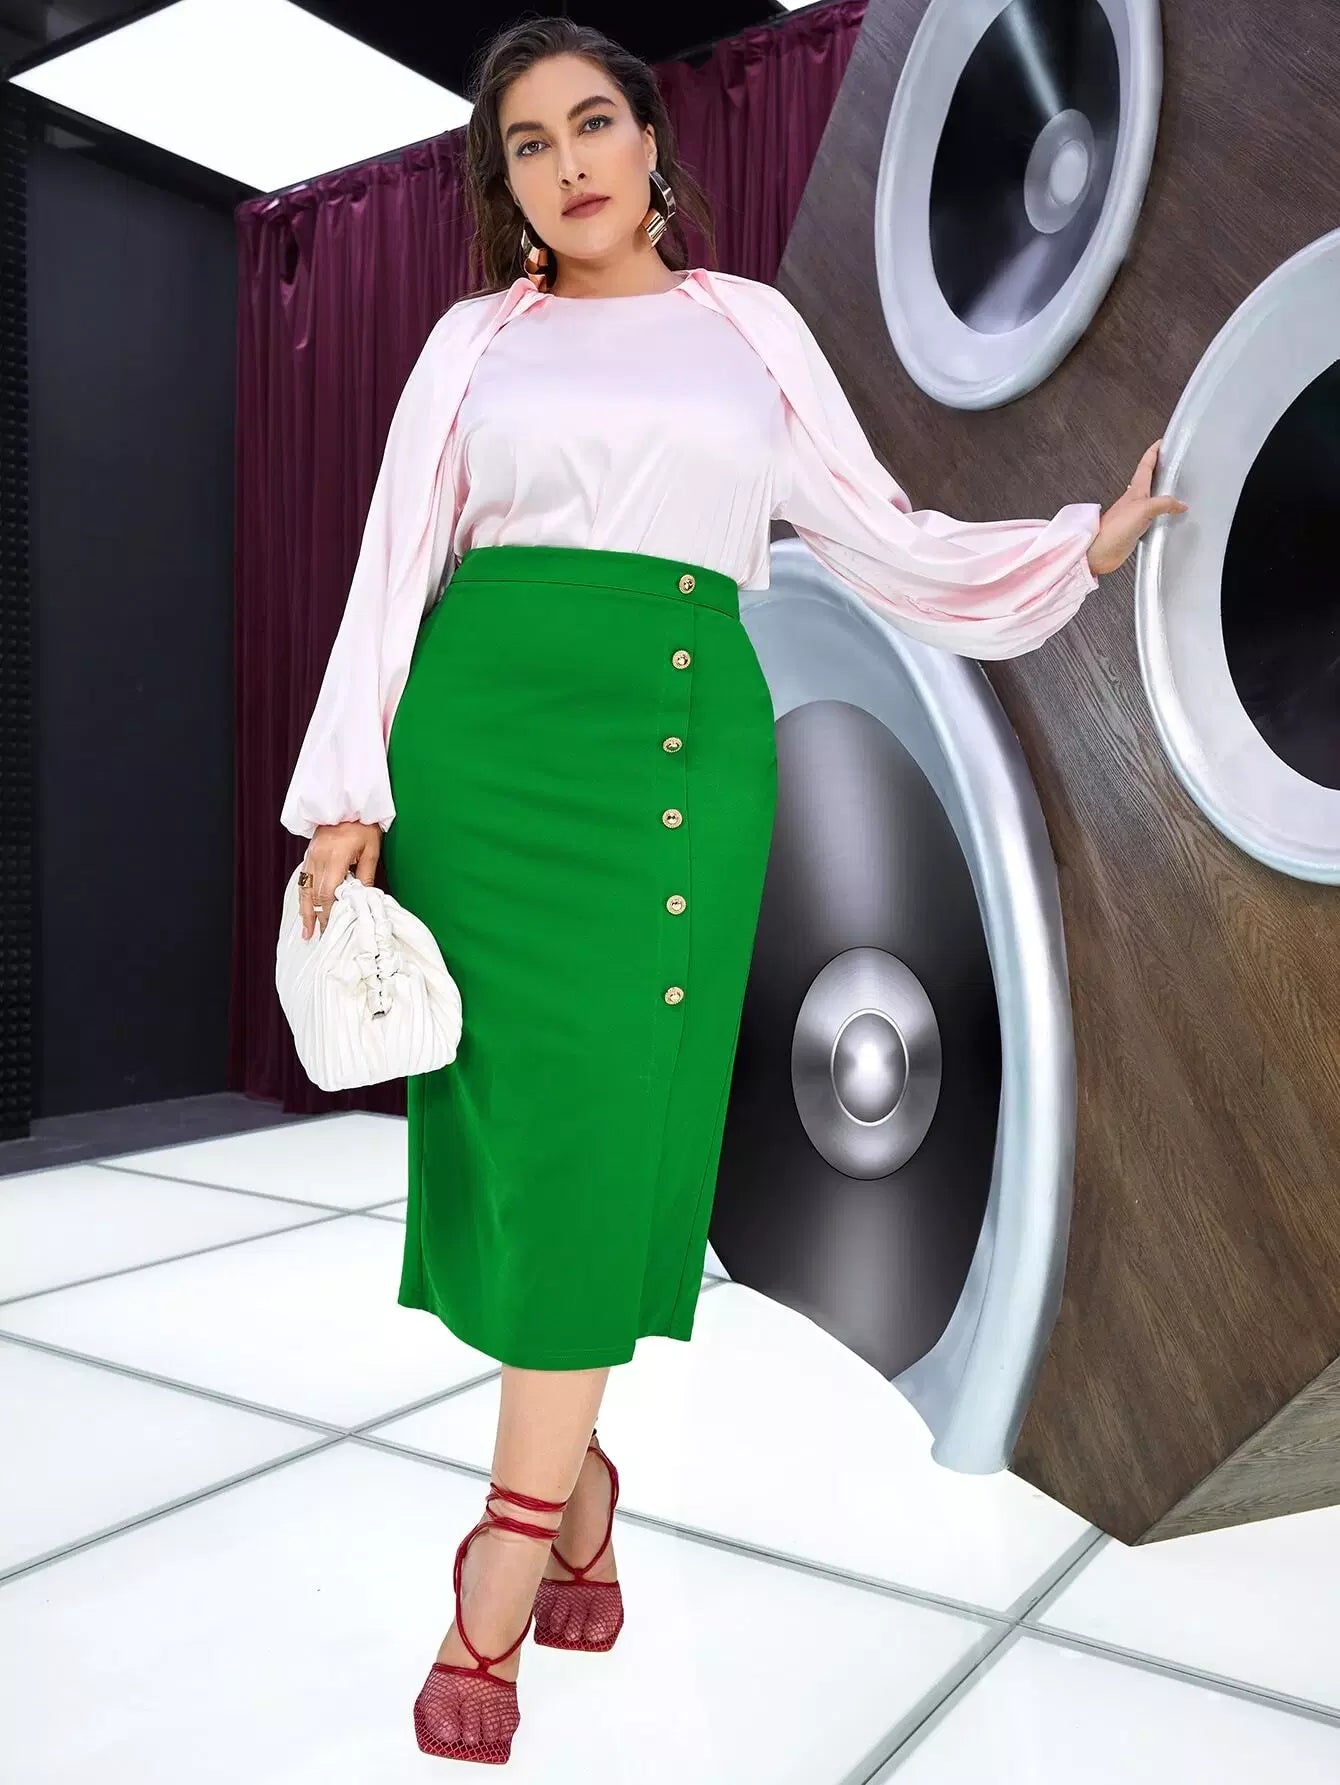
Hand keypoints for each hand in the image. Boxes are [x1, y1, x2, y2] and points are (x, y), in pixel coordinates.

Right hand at [299, 820, 381, 939]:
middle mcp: (319, 859)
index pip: (329, 893)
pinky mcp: (309, 855)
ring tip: (306, 930)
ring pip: (304, 889)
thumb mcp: (371, 850)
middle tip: (318, 937)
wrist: (346, 803)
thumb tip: (364, 899)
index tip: (330, 930)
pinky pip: (303, 879)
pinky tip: (304, 908)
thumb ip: (366, 875)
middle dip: (316, 917)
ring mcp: (311, 857)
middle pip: (314, 895)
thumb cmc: (362, 825)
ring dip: (305, 911)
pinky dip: (303, 896)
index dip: (328, 914)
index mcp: (335, 858)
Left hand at [1087, 439, 1188, 576]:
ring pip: (1151, 497)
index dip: (1153, 452)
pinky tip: (1168, 517)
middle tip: (1171, 462)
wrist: (1099, 552)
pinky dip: (1161, 513)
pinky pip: (1152, 517)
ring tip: (1174, 487)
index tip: (1162, 442)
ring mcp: (1134, 514)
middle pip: (1149, 479)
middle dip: (1159, 469)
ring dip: (1161, 491)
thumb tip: (1180, 504)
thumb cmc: (1114, 529)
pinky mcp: (1135, 529)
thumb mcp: (1143, 509)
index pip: (1145, 465)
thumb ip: (1164, 504)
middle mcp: (1135, 500)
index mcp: (1135, 490)